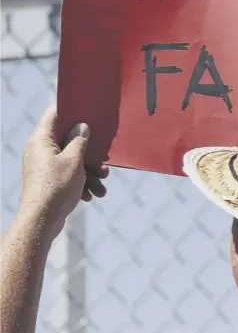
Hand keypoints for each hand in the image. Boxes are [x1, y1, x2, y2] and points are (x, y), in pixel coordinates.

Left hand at [20, 107, 108, 236]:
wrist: (41, 222)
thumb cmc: (56, 188)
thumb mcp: (74, 160)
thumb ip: (79, 140)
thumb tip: (81, 126)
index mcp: (42, 139)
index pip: (55, 113)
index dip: (72, 110)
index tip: (88, 113)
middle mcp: (39, 150)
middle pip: (67, 141)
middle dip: (88, 152)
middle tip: (103, 161)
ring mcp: (42, 166)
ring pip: (70, 161)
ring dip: (88, 172)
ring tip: (101, 186)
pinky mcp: (46, 181)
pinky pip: (66, 175)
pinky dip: (80, 182)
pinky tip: (91, 195)